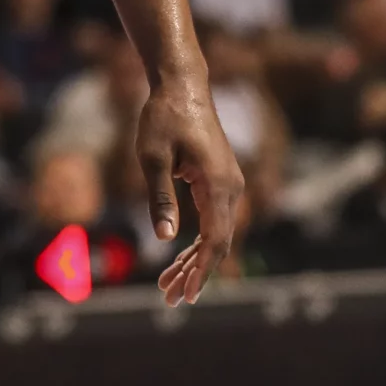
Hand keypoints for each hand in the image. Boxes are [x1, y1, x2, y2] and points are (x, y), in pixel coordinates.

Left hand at [135, 70, 244, 308]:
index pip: (215, 239)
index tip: (187, 293)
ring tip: (168, 286)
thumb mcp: (153, 157)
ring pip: (215, 234)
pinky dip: (195, 243)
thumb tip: (164, 238)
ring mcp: (228, 184)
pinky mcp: (220, 181)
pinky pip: (212, 221)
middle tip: (171, 300)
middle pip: (218, 243)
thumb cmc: (164, 116)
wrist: (182, 85)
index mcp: (219, 183)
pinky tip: (177, 260)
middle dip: (195, 273)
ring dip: (193, 262)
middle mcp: (231, 187)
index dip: (201, 270)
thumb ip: (159, 198)